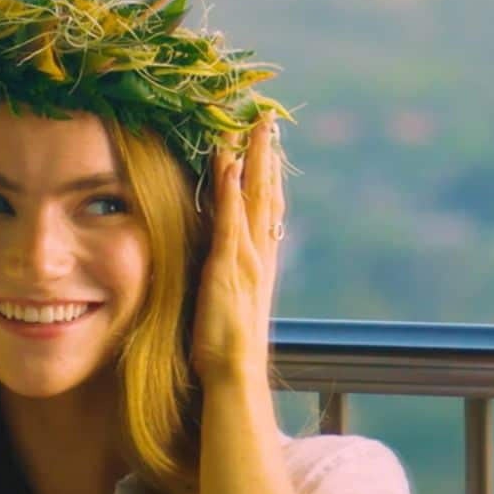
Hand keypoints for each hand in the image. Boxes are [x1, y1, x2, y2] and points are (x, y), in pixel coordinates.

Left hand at [189, 122, 285, 387]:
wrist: (235, 373)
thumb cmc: (226, 346)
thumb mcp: (230, 301)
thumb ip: (230, 275)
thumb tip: (223, 258)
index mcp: (260, 261)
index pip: (267, 208)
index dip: (268, 174)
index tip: (269, 144)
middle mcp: (260, 254)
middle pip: (267, 194)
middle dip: (268, 155)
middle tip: (269, 120)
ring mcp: (246, 258)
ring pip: (254, 199)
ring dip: (254, 161)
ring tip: (255, 128)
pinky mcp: (227, 267)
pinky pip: (229, 222)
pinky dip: (231, 192)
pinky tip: (230, 165)